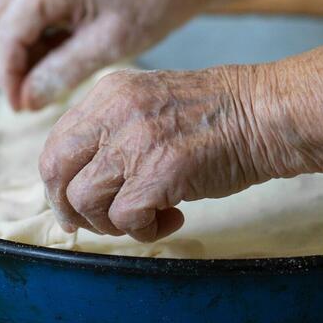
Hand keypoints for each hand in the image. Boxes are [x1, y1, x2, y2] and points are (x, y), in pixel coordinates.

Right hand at [0, 0, 204, 109]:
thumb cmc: (147, 7)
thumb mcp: (110, 45)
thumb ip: (63, 72)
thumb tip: (24, 101)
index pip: (5, 35)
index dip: (8, 77)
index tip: (22, 109)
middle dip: (6, 68)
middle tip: (35, 99)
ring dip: (16, 59)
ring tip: (53, 80)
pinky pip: (15, 22)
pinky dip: (27, 48)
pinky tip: (58, 63)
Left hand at [38, 66, 300, 240]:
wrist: (267, 114)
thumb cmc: (220, 115)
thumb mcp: (152, 104)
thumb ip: (115, 130)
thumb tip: (81, 179)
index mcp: (110, 92)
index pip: (57, 143)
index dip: (61, 183)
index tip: (75, 205)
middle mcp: (115, 113)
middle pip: (56, 172)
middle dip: (70, 209)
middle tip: (99, 223)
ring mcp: (135, 143)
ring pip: (85, 201)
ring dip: (112, 222)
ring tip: (149, 216)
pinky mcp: (158, 174)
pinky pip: (125, 220)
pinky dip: (145, 230)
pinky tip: (173, 217)